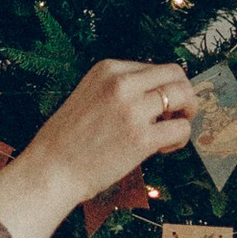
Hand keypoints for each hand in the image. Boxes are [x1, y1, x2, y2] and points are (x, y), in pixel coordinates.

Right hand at [0, 60, 196, 237]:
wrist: (51, 170)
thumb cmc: (67, 140)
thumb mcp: (89, 95)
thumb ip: (119, 90)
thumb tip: (156, 95)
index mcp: (108, 69)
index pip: (154, 67)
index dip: (162, 87)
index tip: (157, 107)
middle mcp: (122, 84)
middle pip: (176, 74)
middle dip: (184, 93)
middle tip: (177, 114)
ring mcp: (133, 110)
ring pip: (184, 97)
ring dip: (186, 114)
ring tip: (169, 132)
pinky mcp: (141, 138)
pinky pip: (181, 129)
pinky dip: (180, 139)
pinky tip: (163, 149)